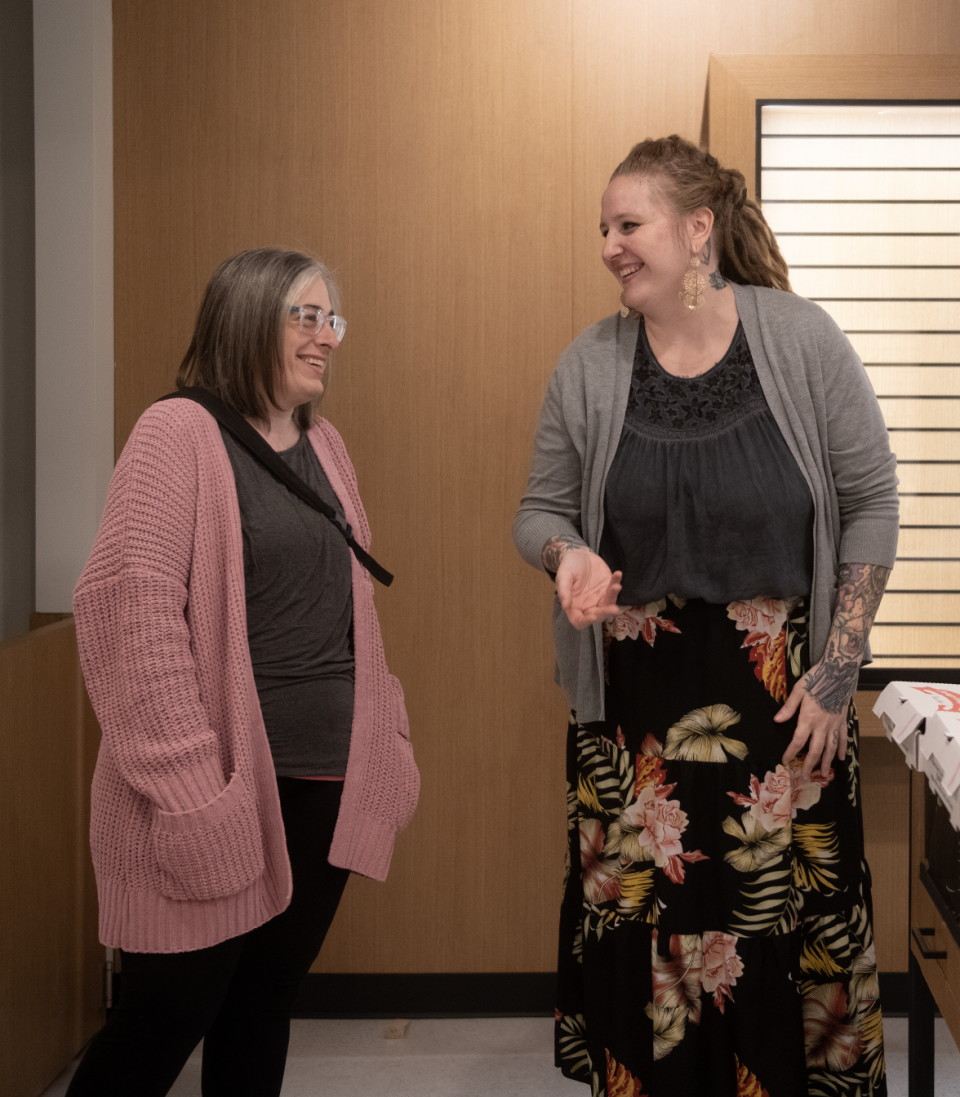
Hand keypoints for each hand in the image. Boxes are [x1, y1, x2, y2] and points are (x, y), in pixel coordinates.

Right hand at [555, 547, 622, 630]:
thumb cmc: (568, 567)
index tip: (592, 617)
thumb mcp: (563, 577)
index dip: (586, 621)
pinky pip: (614, 589)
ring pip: (609, 604)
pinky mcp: (608, 588)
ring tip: (616, 586)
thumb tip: (565, 606)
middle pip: (598, 615)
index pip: (579, 621)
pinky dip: (617, 582)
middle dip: (606, 613)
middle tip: (613, 608)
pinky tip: (618, 574)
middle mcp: (588, 606)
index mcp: (574, 607)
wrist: (579, 555)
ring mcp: (600, 598)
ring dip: (613, 597)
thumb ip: (564, 591)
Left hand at [775, 665, 847, 781]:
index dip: (791, 752)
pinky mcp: (842, 720)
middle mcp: (822, 724)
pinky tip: (840, 759)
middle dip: (809, 765)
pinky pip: (843, 738)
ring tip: (823, 774)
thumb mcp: (799, 690)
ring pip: (831, 748)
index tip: (785, 761)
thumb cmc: (817, 679)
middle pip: (816, 750)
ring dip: (827, 762)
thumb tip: (777, 720)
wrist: (839, 672)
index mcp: (809, 718)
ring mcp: (834, 724)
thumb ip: (789, 707)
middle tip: (804, 777)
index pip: (798, 740)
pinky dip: (842, 749)